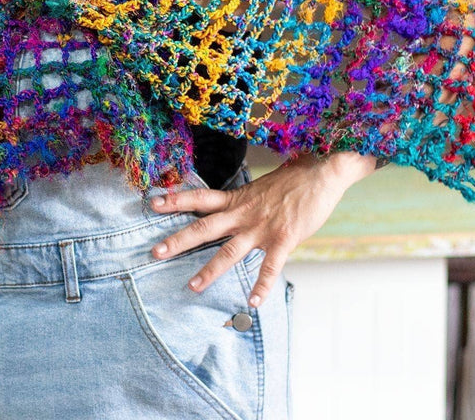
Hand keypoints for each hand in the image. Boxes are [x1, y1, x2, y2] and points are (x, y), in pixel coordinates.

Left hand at [148, 151, 376, 307]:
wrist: (321, 171)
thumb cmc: (294, 180)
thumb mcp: (262, 188)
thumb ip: (246, 203)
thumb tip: (236, 212)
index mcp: (238, 199)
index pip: (200, 198)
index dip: (176, 200)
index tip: (153, 203)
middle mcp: (244, 213)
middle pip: (204, 227)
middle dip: (179, 240)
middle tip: (155, 252)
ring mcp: (262, 227)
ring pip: (229, 251)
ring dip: (209, 270)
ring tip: (192, 286)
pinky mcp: (283, 238)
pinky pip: (270, 267)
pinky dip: (262, 285)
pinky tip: (254, 302)